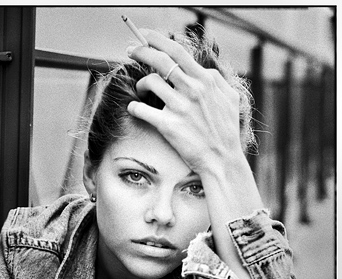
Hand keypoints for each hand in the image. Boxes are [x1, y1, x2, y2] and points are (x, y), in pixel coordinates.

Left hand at [126, 29, 242, 176]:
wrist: (222, 160)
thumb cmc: (226, 132)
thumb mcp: (229, 99)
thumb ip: (215, 80)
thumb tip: (202, 69)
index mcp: (206, 80)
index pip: (178, 51)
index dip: (158, 40)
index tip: (145, 36)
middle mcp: (193, 90)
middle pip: (160, 60)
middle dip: (141, 50)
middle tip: (130, 50)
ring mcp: (180, 108)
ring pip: (150, 82)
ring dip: (140, 83)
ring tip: (140, 90)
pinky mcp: (168, 126)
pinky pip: (142, 110)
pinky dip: (134, 106)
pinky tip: (134, 108)